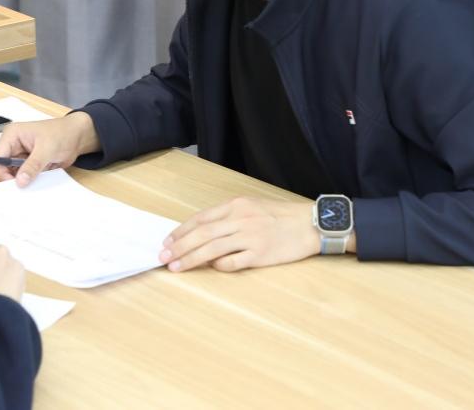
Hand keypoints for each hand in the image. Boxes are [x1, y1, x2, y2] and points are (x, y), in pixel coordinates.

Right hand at [0, 112, 99, 186]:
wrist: (77, 137)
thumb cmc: (62, 134)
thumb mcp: (47, 149)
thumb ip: (33, 165)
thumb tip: (20, 181)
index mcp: (12, 135)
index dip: (1, 172)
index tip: (13, 184)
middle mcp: (13, 145)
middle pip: (2, 168)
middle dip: (10, 179)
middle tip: (21, 190)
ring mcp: (20, 156)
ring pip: (12, 175)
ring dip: (20, 182)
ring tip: (30, 188)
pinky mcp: (28, 164)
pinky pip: (23, 177)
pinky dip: (28, 182)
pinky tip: (34, 186)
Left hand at [159, 197, 320, 271]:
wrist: (310, 224)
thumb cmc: (280, 216)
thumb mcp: (252, 207)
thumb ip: (229, 218)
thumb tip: (202, 233)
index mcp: (236, 206)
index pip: (200, 219)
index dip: (181, 232)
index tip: (167, 242)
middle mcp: (240, 219)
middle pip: (201, 234)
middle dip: (179, 247)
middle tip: (163, 258)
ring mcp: (250, 237)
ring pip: (212, 249)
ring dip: (191, 259)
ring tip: (176, 267)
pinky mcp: (260, 254)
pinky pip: (233, 262)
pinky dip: (219, 266)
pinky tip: (212, 268)